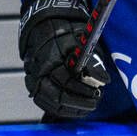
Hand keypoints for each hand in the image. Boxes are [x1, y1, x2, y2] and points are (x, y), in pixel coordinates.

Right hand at [18, 0, 109, 118]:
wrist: (44, 26)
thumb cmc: (64, 31)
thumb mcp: (81, 42)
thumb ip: (92, 62)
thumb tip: (104, 81)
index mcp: (49, 59)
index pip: (66, 82)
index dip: (84, 90)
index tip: (98, 92)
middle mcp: (37, 72)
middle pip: (58, 98)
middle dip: (79, 102)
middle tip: (95, 101)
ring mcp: (33, 81)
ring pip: (51, 104)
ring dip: (72, 109)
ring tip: (88, 106)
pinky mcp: (33, 86)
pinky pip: (46, 104)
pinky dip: (61, 109)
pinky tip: (75, 108)